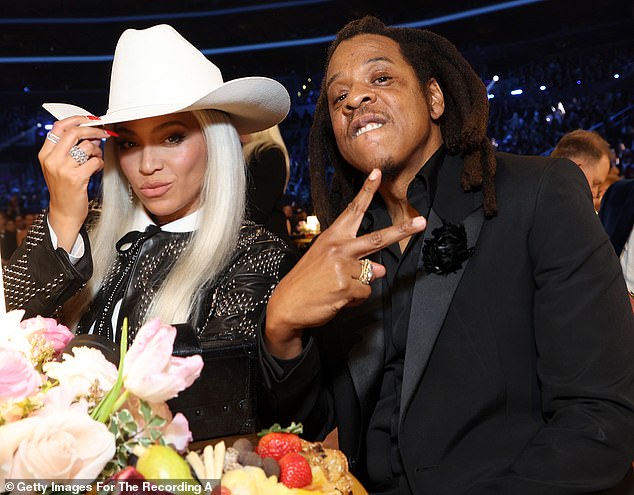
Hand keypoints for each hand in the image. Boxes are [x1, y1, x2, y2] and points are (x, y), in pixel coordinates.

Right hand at [38, 116, 112, 250]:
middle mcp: (51, 160)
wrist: (64, 212)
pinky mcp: (76, 178)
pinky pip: (95, 161)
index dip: (76, 119)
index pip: (58, 127)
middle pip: (74, 133)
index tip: (90, 119)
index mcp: (45, 154)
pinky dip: (100, 163)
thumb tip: (90, 132)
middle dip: (93, 130)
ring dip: (98, 150)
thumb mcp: (59, 166)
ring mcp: (63, 169)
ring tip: (96, 158)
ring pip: (87, 147)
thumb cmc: (65, 188)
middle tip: (104, 133)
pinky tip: (96, 169)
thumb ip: (68, 149)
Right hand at [265, 169, 425, 357]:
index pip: (353, 210)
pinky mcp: (346, 286)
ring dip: (359, 285)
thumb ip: (355, 261)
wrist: (286, 304)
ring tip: (336, 288)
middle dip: (402, 231)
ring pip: (371, 275)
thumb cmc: (306, 282)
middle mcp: (338, 248)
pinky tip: (337, 297)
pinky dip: (355, 299)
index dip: (366, 191)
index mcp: (332, 237)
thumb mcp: (327, 263)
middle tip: (421, 222)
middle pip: (377, 238)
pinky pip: (365, 292)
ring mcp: (342, 267)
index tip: (377, 174)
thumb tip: (380, 270)